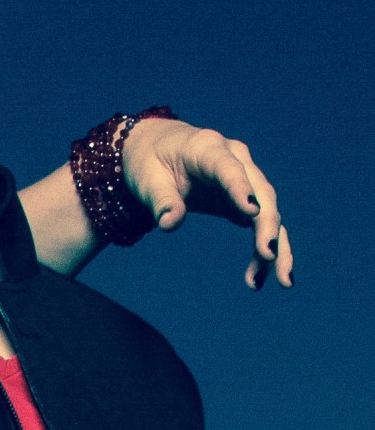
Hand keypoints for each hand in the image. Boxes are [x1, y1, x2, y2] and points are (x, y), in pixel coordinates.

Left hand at [120, 118, 292, 289]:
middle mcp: (236, 159)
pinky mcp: (245, 199)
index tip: (251, 210)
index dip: (240, 188)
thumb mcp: (147, 180)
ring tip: (281, 281)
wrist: (158, 148)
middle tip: (269, 256)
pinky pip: (260, 224)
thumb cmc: (150, 162)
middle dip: (268, 225)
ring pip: (269, 211)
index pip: (227, 168)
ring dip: (276, 245)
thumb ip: (161, 201)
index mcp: (208, 148)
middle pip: (261, 193)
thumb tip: (169, 225)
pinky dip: (263, 249)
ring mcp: (245, 178)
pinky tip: (261, 277)